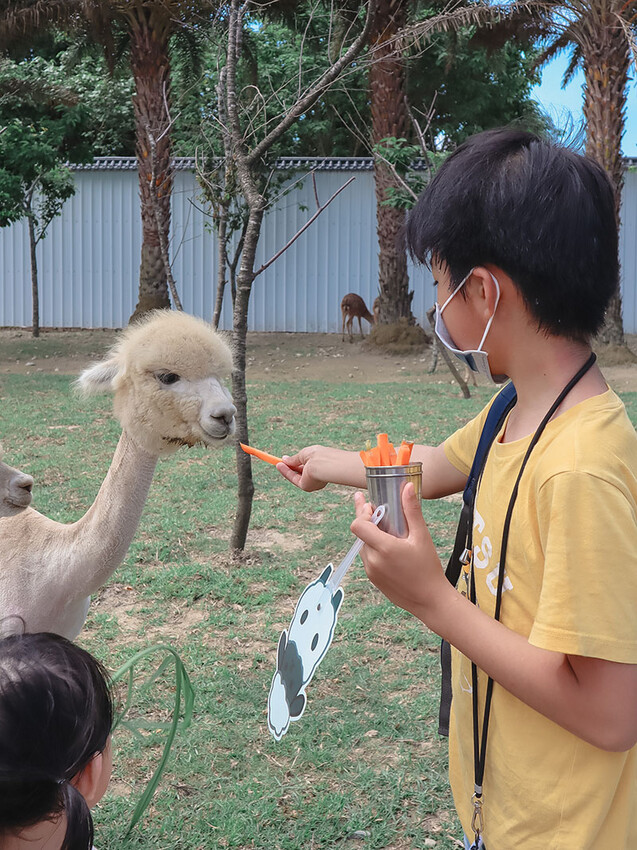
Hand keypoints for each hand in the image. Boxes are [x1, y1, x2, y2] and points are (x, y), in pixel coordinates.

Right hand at [277, 445, 365, 490]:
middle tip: (280, 463)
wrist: (325, 464)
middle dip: (291, 467)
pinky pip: (294, 478)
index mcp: (321, 465)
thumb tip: (284, 459)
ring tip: (277, 464)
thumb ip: (294, 459)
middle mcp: (317, 475)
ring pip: (296, 476)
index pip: (308, 465)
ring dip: (286, 470)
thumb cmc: (319, 456)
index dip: (297, 463)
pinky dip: (286, 473)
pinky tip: (279, 465)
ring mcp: (312, 482)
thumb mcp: (304, 454)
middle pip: (301, 472)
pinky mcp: (306, 486)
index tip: (287, 460)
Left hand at [350, 483, 451, 624]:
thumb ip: (412, 511)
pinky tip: (389, 548)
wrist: (430, 601)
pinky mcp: (373, 580)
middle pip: (360, 534)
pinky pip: (368, 559)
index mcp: (384, 548)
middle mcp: (373, 560)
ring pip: (363, 546)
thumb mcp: (422, 537)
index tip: (370, 505)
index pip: (358, 525)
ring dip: (371, 536)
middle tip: (374, 508)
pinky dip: (374, 550)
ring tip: (387, 530)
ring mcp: (371, 572)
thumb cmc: (428, 569)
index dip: (361, 512)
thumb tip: (407, 487)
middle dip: (367, 521)